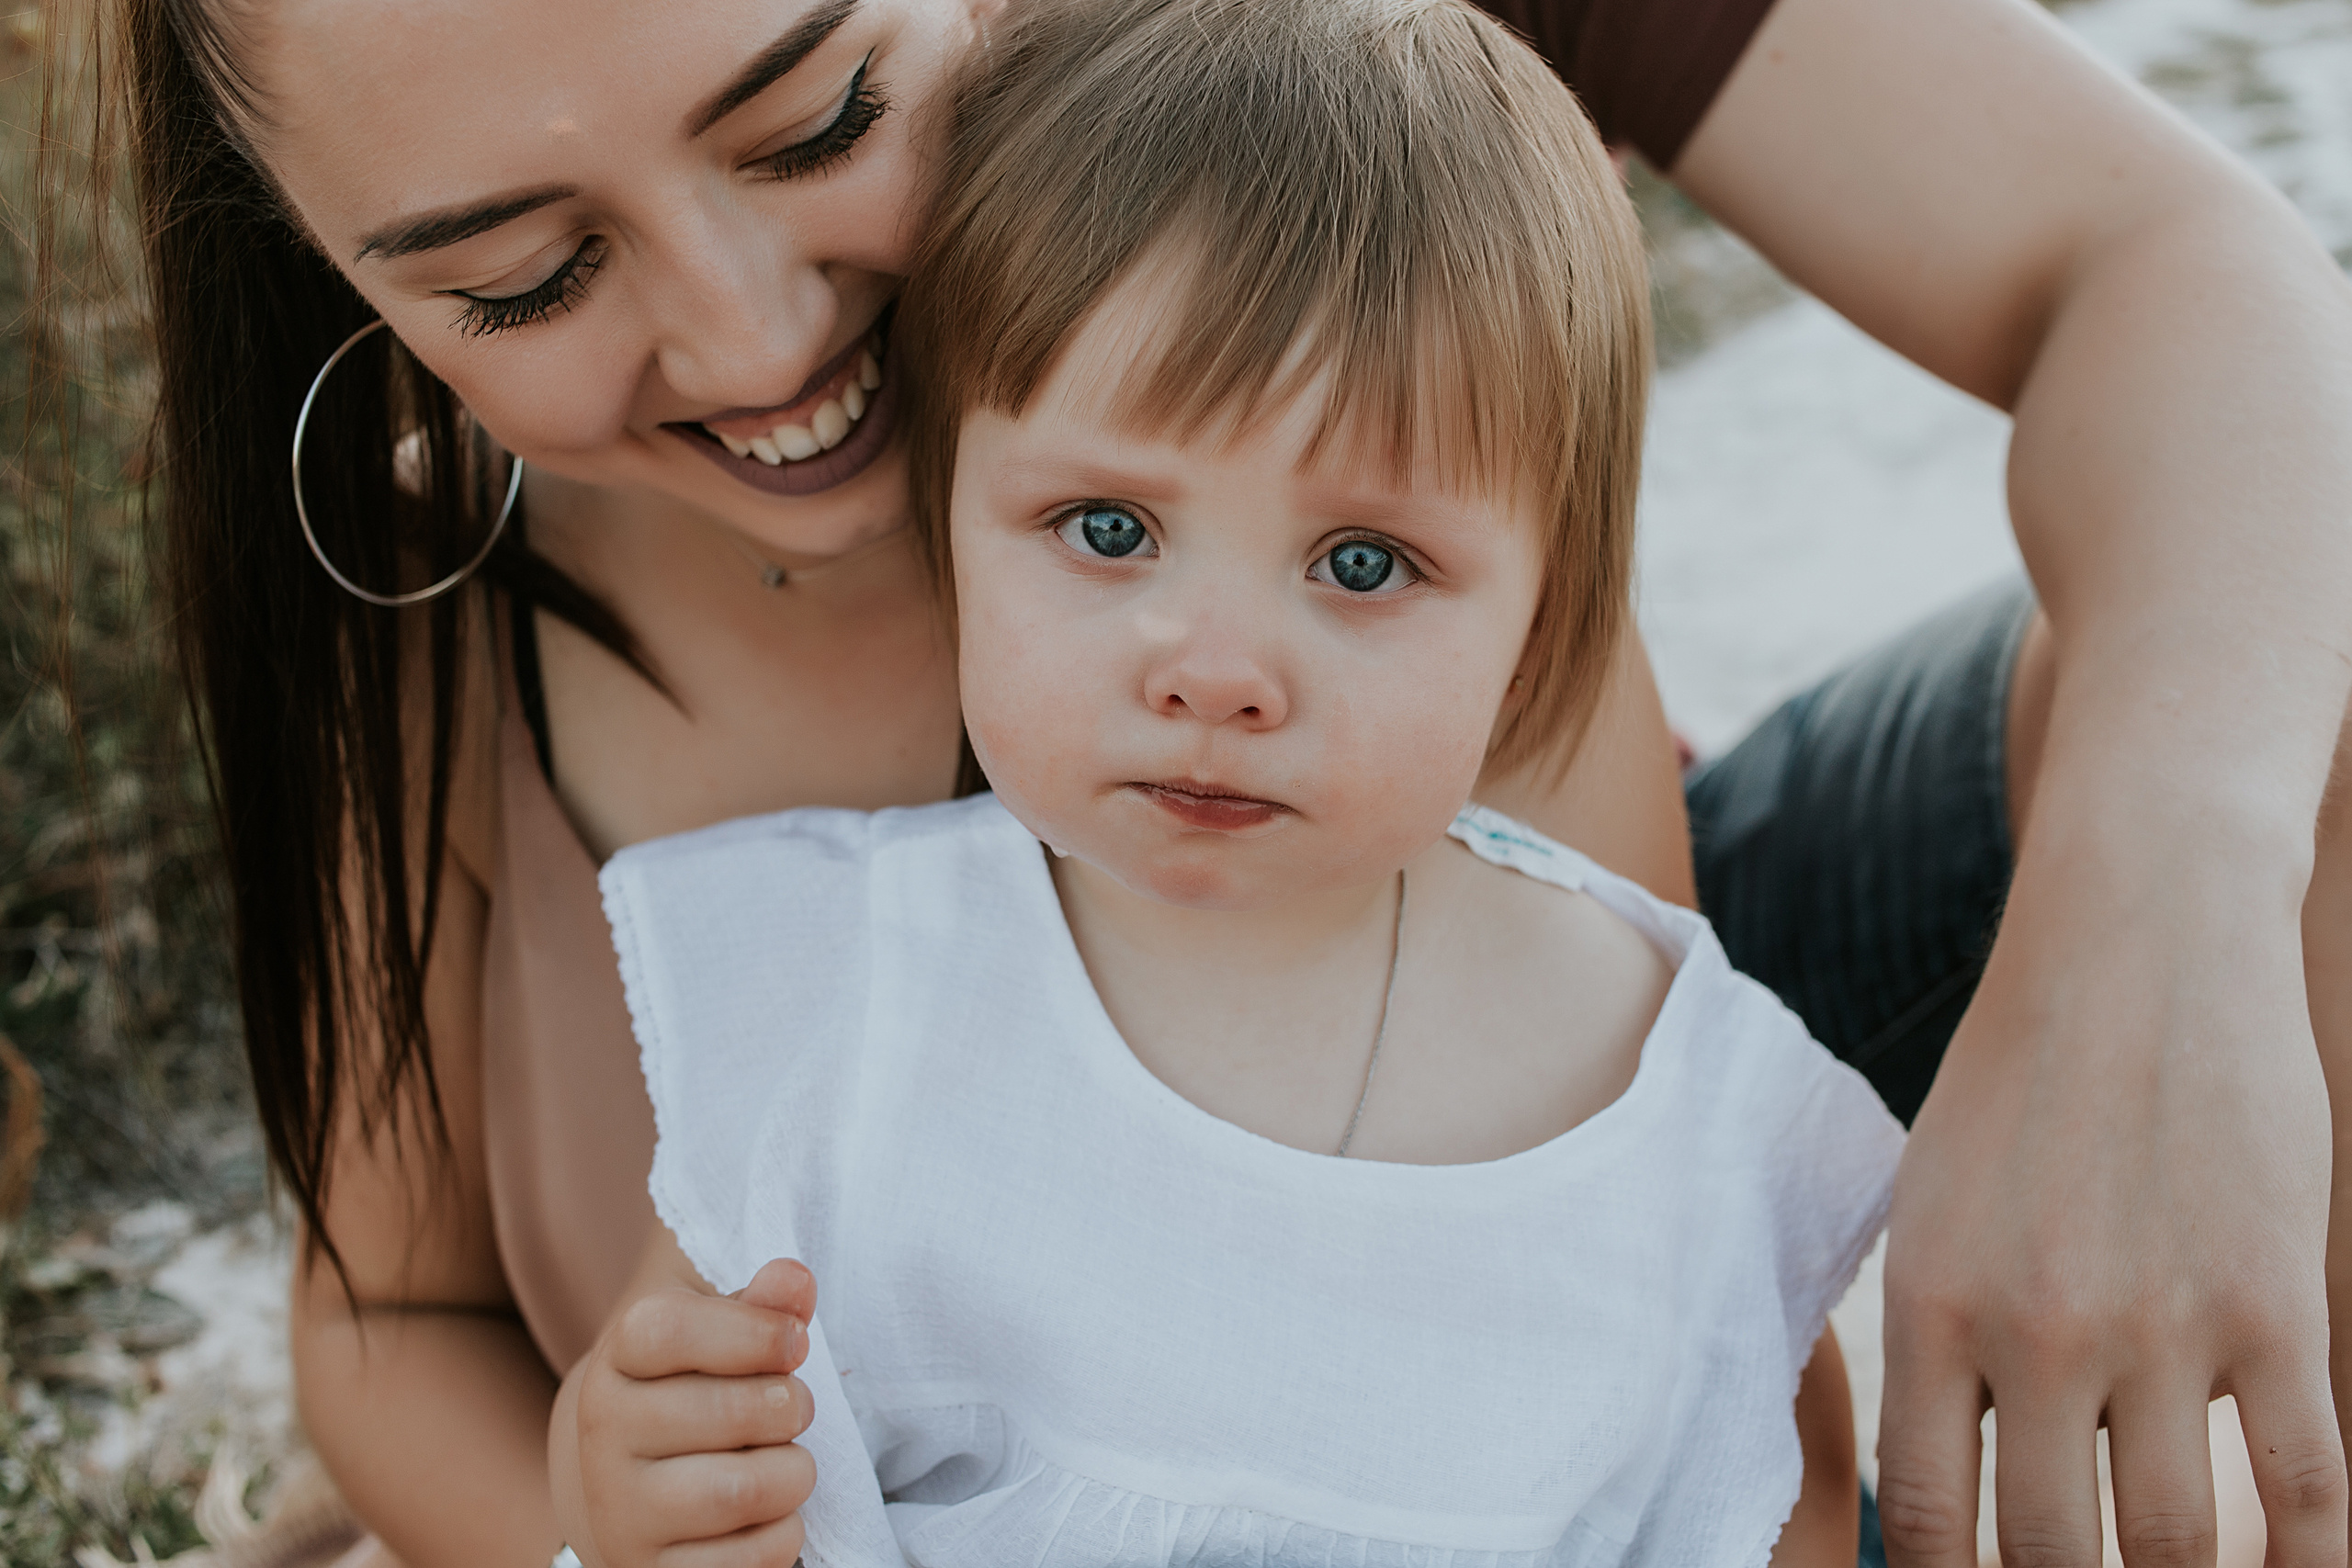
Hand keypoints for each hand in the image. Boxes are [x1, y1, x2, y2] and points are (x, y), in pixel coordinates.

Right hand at [573, 1258, 819, 1567]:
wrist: (638, 1482)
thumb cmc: (700, 1387)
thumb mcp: (721, 1330)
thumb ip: (761, 1303)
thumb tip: (795, 1280)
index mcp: (618, 1359)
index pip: (667, 1330)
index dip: (754, 1332)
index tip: (796, 1340)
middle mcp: (602, 1433)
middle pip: (727, 1413)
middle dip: (790, 1407)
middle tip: (792, 1408)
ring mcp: (620, 1511)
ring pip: (740, 1492)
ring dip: (794, 1473)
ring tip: (788, 1462)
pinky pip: (748, 1560)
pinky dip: (784, 1535)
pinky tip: (770, 1514)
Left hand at [1873, 892, 2343, 1565]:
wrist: (2141, 952)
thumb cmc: (2018, 1083)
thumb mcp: (1929, 1205)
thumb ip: (1939, 1342)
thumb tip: (1952, 1485)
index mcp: (1932, 1305)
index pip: (1931, 1520)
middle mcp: (2038, 1331)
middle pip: (2053, 1558)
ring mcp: (2165, 1326)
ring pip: (2174, 1546)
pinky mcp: (2279, 1309)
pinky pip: (2306, 1492)